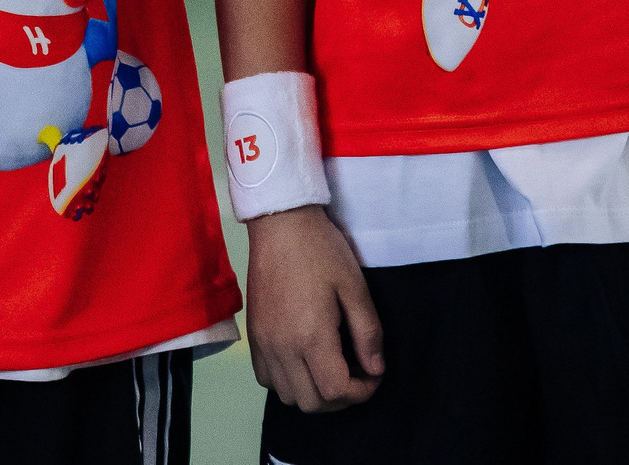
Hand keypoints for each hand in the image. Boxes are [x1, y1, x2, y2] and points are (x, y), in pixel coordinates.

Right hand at [245, 206, 384, 411]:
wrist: (280, 224)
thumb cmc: (321, 250)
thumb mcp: (355, 287)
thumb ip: (368, 333)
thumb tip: (376, 369)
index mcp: (310, 336)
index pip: (336, 391)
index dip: (361, 392)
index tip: (374, 375)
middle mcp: (282, 347)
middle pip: (311, 403)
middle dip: (340, 398)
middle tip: (357, 375)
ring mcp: (263, 344)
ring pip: (287, 396)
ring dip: (313, 393)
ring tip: (332, 369)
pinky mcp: (253, 336)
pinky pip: (267, 379)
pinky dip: (288, 382)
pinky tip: (304, 361)